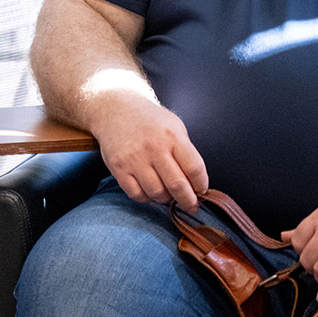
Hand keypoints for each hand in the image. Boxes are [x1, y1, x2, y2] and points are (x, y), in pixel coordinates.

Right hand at [91, 95, 208, 211]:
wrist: (116, 111)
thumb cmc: (150, 121)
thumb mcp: (175, 127)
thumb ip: (186, 152)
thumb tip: (195, 183)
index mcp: (172, 136)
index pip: (195, 169)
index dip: (201, 185)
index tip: (201, 191)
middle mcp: (153, 147)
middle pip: (177, 185)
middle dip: (188, 201)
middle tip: (191, 205)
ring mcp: (134, 159)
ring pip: (157, 193)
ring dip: (166, 199)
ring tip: (168, 194)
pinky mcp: (118, 168)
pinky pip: (136, 194)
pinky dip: (146, 198)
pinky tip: (149, 191)